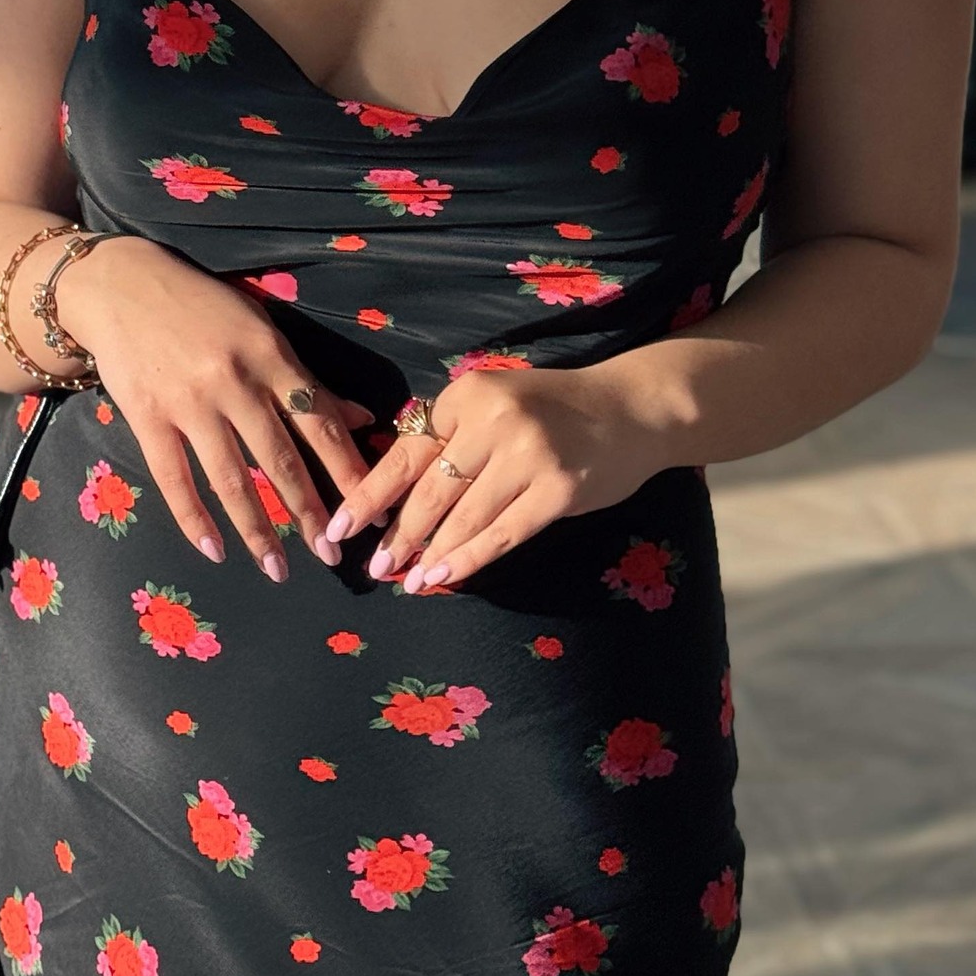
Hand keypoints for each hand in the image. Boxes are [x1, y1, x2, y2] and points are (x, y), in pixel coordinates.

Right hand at [55, 235, 374, 577]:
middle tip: (332, 555)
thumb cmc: (200, 305)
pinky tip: (214, 550)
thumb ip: (307, 379)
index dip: (349, 472)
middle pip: (280, 459)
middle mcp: (234, 381)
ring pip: (231, 478)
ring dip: (258, 531)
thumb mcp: (261, 328)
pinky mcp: (147, 417)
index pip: (321, 424)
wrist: (119, 285)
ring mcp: (188, 402)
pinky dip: (194, 519)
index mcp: (270, 355)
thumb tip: (362, 421)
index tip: (373, 510)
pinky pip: (174, 479)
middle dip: (311, 513)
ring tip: (278, 569)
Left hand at [323, 363, 674, 590]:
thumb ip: (452, 435)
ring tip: (408, 580)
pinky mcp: (557, 492)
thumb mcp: (495, 402)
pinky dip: (470, 560)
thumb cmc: (553, 409)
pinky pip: (503, 535)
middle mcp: (494, 421)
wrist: (630, 408)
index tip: (345, 524)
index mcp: (468, 394)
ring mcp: (528, 457)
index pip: (409, 451)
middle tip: (376, 566)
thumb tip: (396, 489)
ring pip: (465, 518)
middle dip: (399, 534)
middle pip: (431, 491)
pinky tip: (447, 578)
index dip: (373, 493)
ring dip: (432, 555)